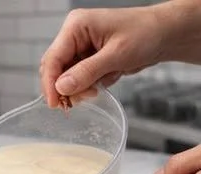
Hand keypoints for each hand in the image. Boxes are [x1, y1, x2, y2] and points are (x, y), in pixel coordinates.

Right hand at [39, 5, 174, 107]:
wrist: (163, 34)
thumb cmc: (144, 34)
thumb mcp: (116, 55)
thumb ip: (87, 72)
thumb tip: (61, 87)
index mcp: (76, 26)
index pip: (52, 59)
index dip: (50, 84)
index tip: (55, 105)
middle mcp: (75, 36)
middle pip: (55, 70)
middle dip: (67, 88)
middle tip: (84, 98)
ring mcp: (81, 48)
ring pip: (66, 78)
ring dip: (81, 89)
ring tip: (100, 87)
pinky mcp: (88, 59)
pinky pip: (79, 79)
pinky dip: (90, 86)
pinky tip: (107, 78)